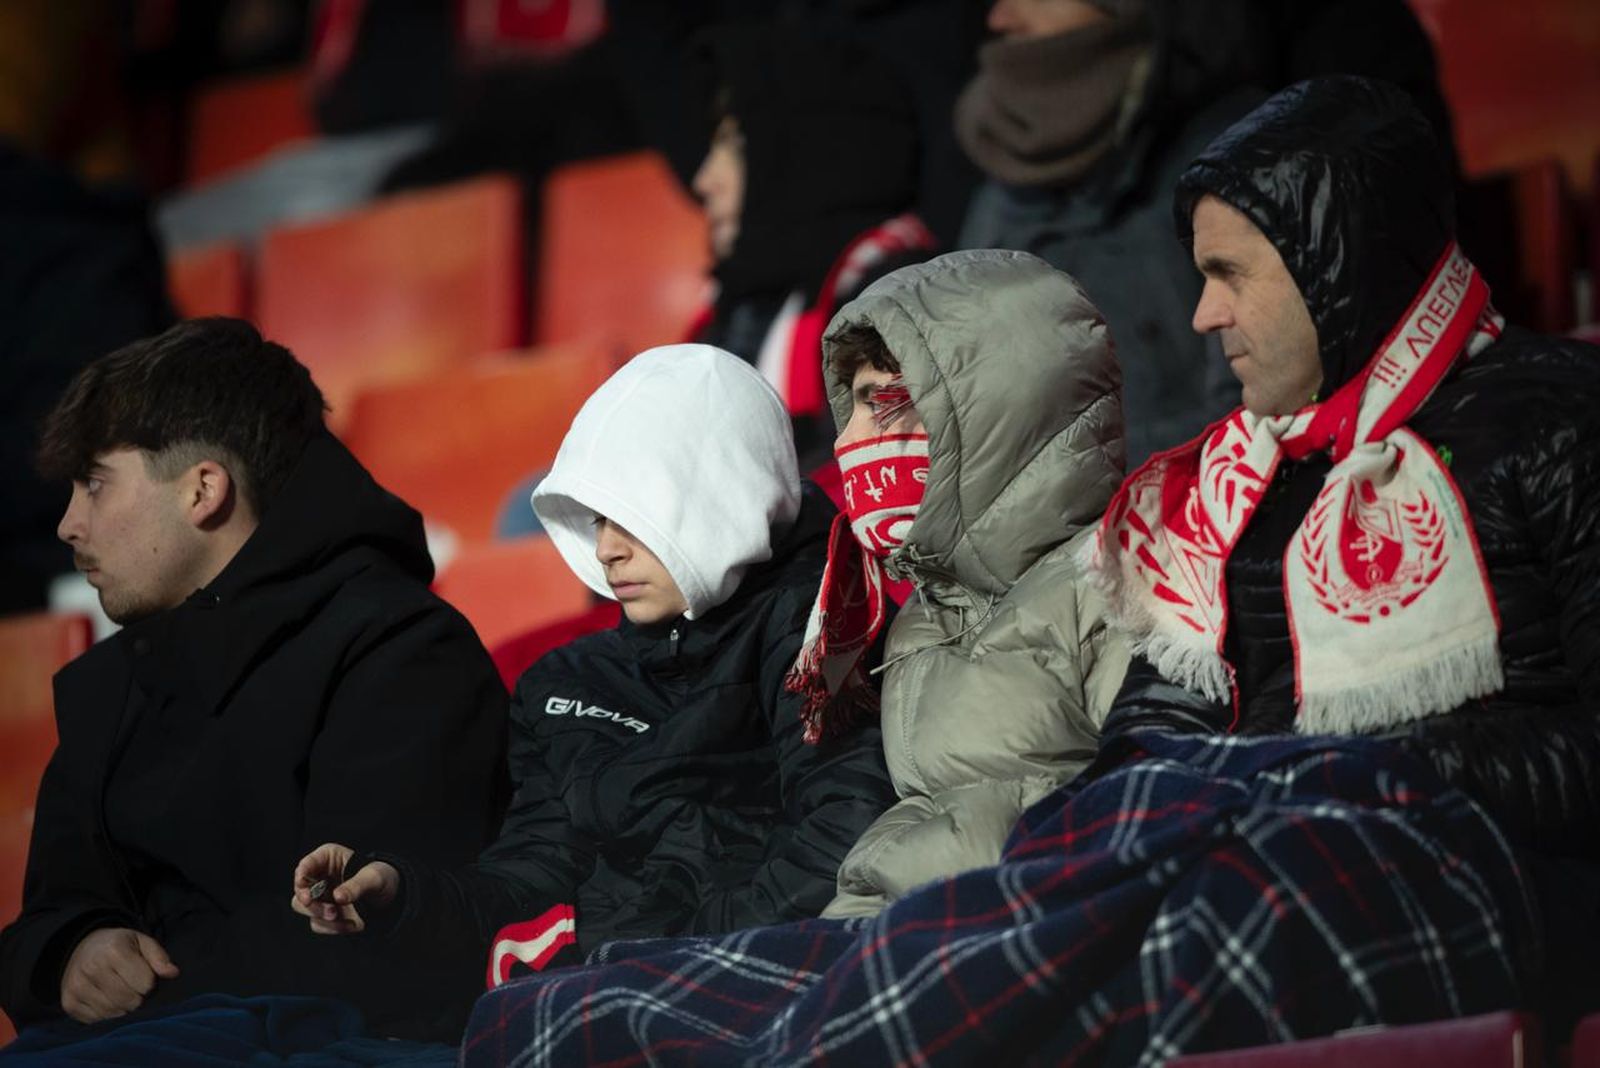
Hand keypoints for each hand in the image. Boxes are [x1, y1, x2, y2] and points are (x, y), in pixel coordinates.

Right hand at [59, 926, 178, 1023]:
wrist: (81, 949)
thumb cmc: (119, 947)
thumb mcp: (142, 942)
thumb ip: (159, 957)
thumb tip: (173, 973)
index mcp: (114, 950)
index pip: (145, 984)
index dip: (149, 982)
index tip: (143, 975)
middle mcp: (91, 968)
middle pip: (129, 1001)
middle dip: (138, 997)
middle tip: (132, 986)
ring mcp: (77, 987)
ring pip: (113, 1013)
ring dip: (123, 1007)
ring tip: (120, 992)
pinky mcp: (69, 1003)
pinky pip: (97, 1020)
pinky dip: (107, 1014)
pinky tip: (106, 999)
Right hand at [290, 842, 399, 933]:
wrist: (390, 898)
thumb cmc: (381, 878)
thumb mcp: (373, 878)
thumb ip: (356, 886)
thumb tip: (337, 897)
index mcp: (328, 858)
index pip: (307, 863)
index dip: (302, 874)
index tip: (302, 883)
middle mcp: (319, 877)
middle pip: (300, 889)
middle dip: (310, 902)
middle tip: (329, 910)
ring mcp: (320, 897)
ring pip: (303, 908)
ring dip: (320, 915)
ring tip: (338, 916)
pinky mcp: (324, 914)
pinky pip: (318, 924)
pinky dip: (333, 927)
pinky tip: (351, 924)